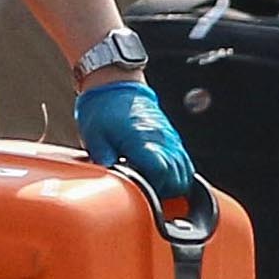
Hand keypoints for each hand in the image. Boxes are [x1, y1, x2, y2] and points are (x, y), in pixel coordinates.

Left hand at [77, 76, 201, 209]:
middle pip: (178, 177)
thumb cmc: (104, 109)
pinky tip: (162, 177)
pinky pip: (184, 162)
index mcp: (142, 139)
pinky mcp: (172, 139)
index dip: (152, 188)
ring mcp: (170, 139)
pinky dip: (177, 174)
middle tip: (144, 192)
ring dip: (172, 184)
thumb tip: (109, 179)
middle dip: (163, 191)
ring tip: (152, 186)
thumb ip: (103, 158)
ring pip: (185, 171)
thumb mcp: (94, 135)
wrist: (116, 86)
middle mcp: (162, 140)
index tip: (140, 192)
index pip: (160, 171)